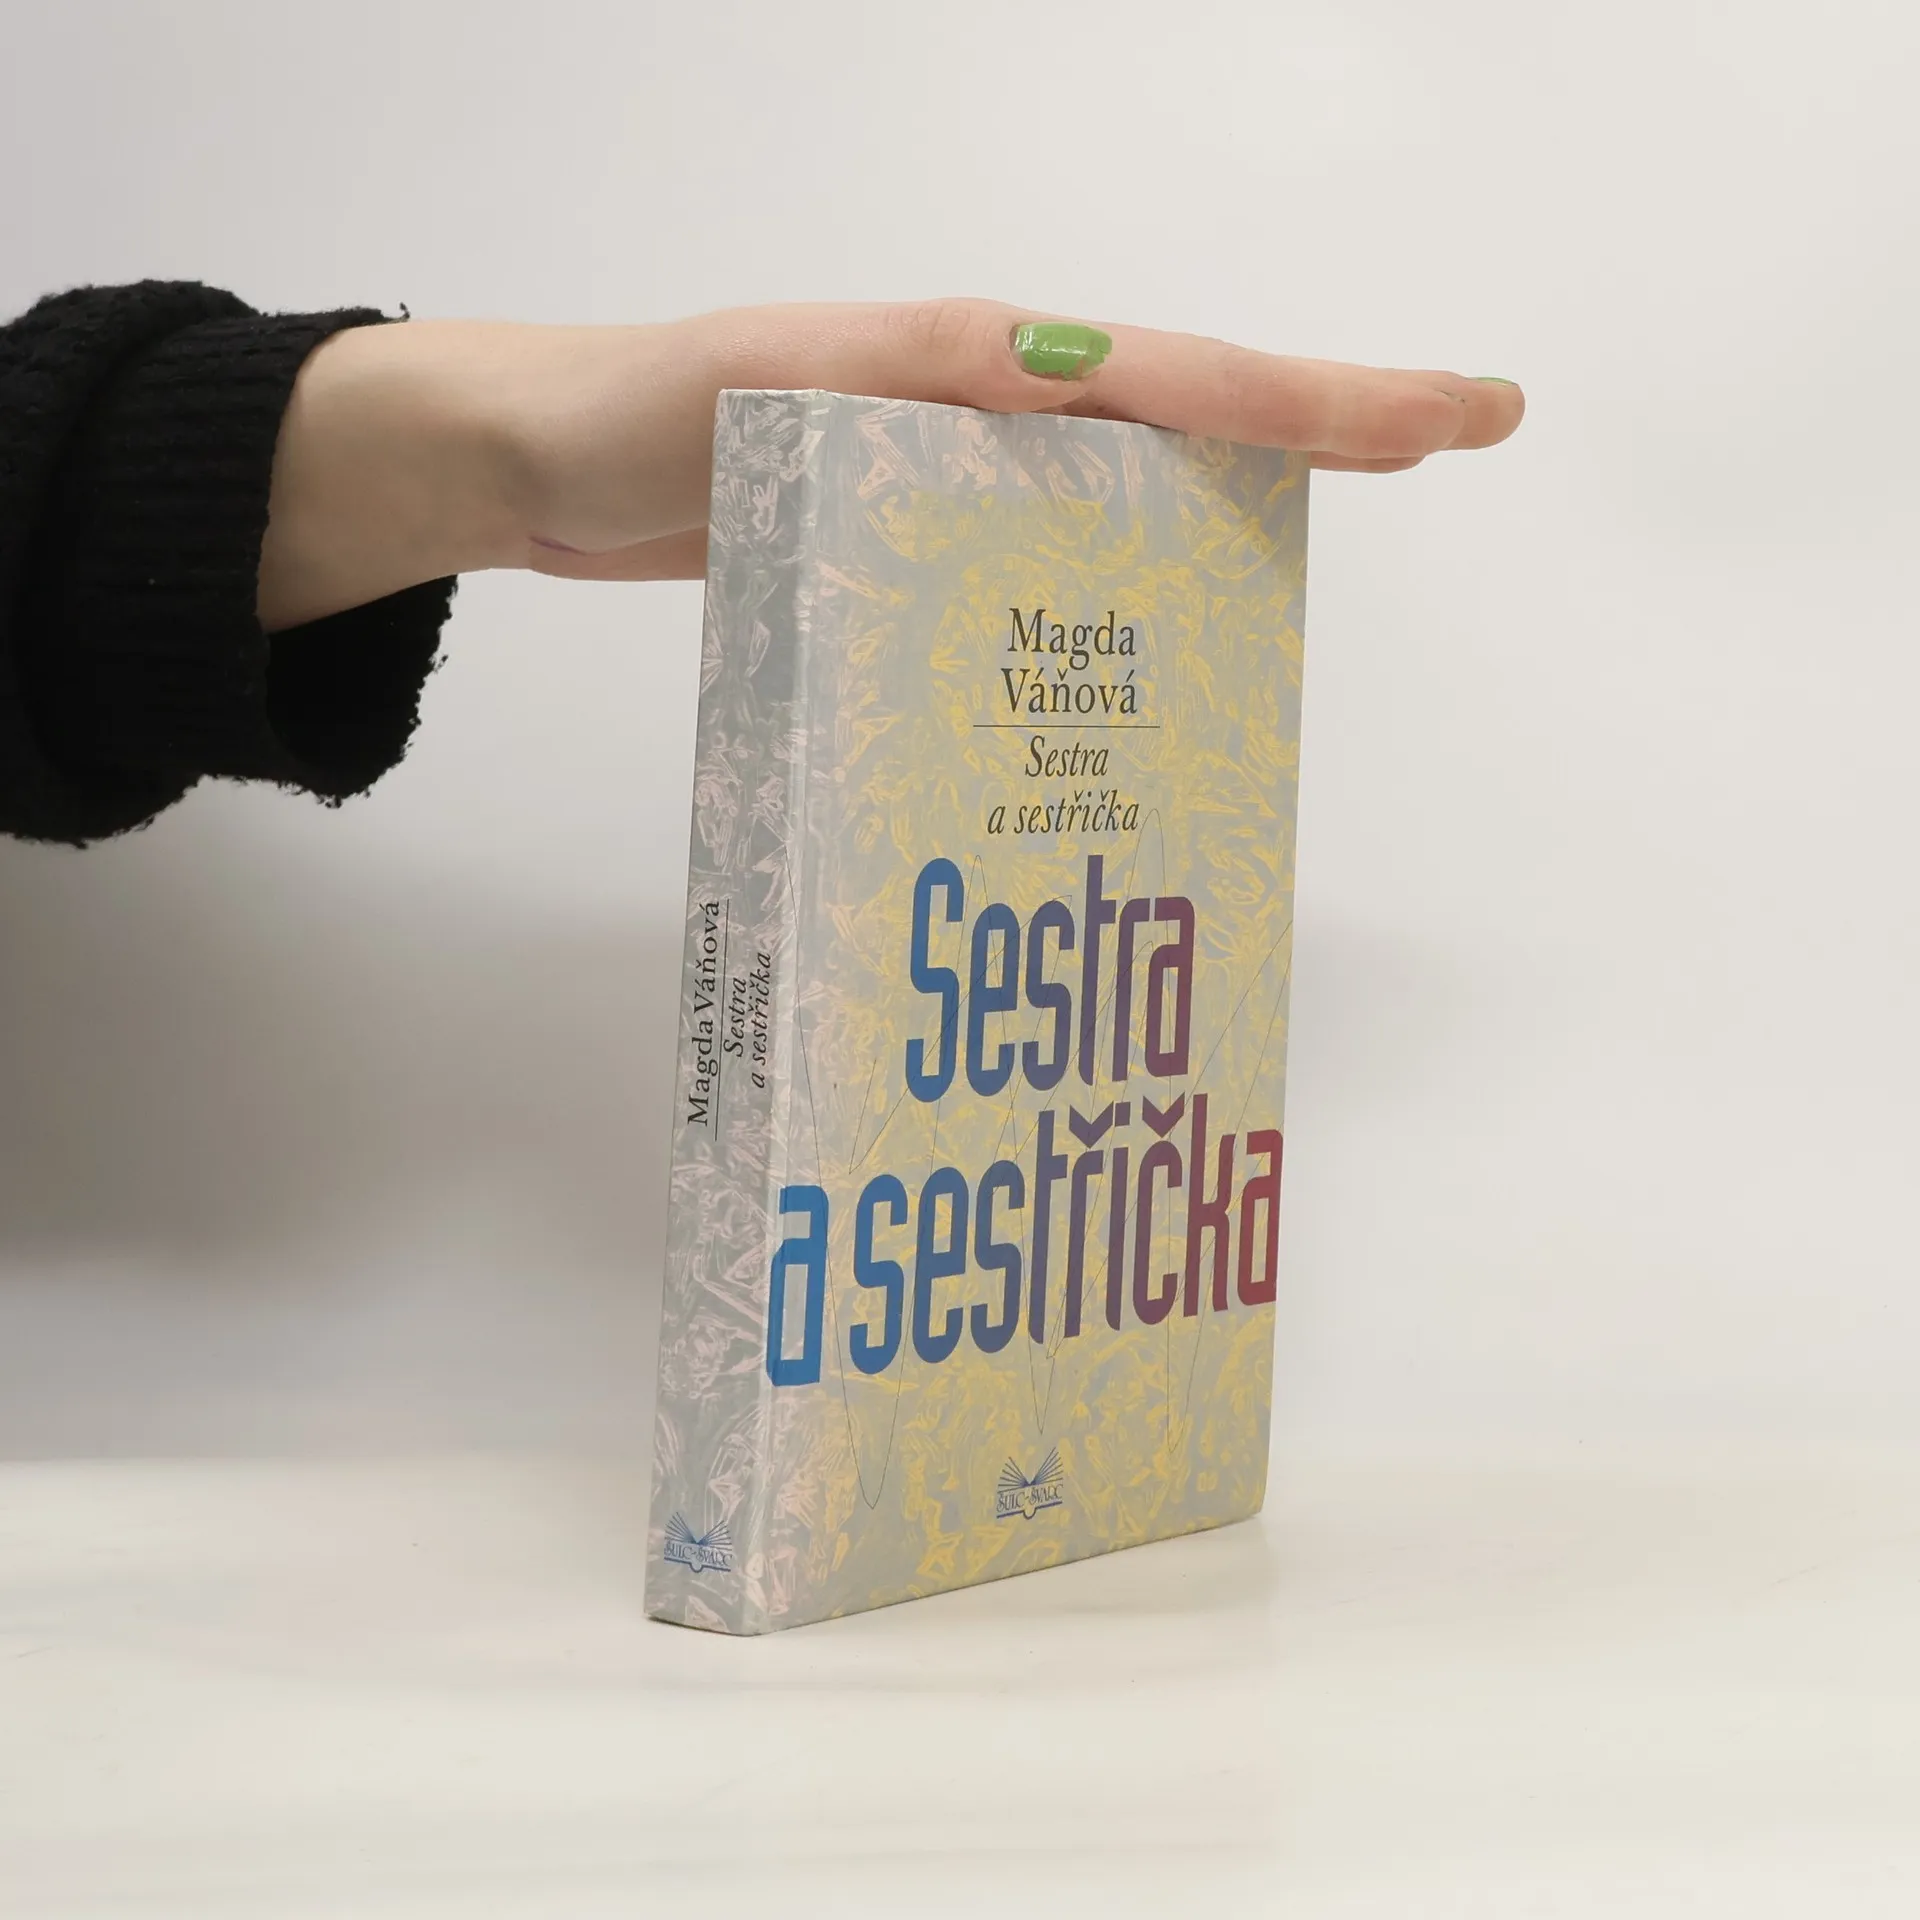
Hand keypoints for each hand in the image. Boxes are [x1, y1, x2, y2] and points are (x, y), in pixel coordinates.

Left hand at [259, 299, 1524, 630]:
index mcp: (980, 367)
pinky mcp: (915, 530)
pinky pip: (1054, 544)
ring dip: (1241, 498)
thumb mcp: (775, 382)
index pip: (1184, 377)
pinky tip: (1151, 631)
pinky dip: (1127, 570)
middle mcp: (988, 412)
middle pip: (1190, 413)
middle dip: (1323, 424)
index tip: (1453, 413)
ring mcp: (958, 472)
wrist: (543, 462)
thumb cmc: (638, 415)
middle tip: (1451, 442)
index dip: (1324, 399)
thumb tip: (1070, 371)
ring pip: (1135, 481)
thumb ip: (913, 377)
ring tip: (1334, 540)